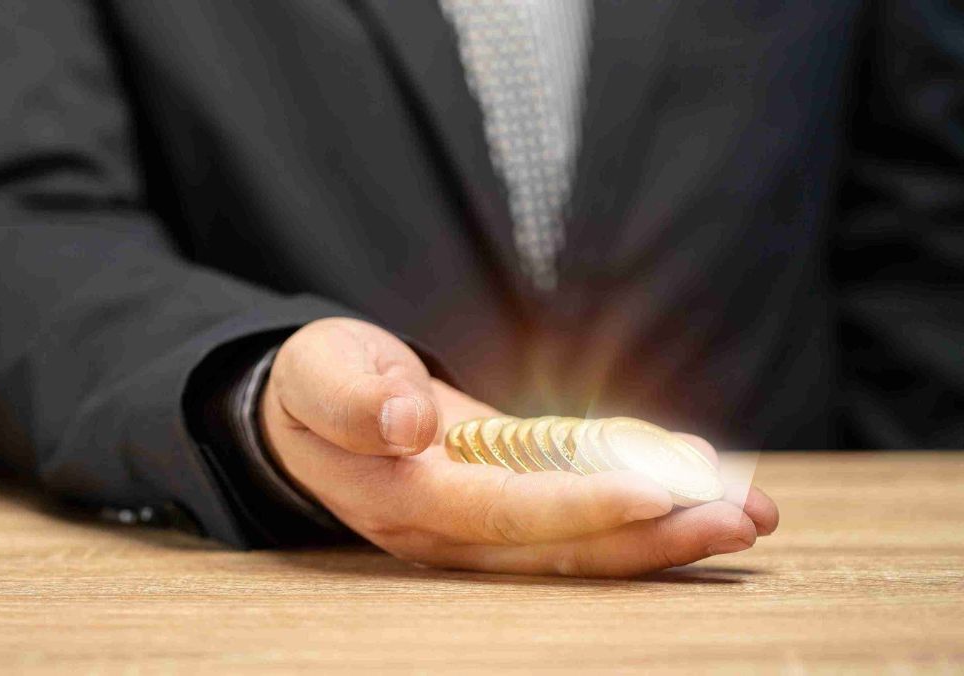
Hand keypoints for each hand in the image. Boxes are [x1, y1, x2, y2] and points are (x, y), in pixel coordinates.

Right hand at [260, 318, 778, 576]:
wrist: (310, 412)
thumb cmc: (316, 384)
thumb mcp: (318, 373)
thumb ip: (353, 400)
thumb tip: (407, 424)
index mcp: (403, 499)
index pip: (499, 513)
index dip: (576, 507)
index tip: (651, 491)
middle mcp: (451, 528)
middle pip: (559, 548)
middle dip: (651, 536)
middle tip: (738, 518)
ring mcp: (484, 521)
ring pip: (581, 542)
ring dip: (665, 532)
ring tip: (746, 513)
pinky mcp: (509, 498)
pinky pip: (581, 509)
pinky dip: (640, 498)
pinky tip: (698, 483)